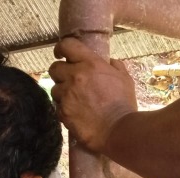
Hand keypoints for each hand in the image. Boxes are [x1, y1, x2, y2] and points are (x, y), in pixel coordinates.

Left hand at [49, 37, 137, 153]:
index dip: (61, 48)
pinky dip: (64, 108)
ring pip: (54, 89)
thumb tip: (109, 62)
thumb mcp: (125, 78)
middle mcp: (75, 76)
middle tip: (68, 80)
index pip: (67, 46)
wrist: (117, 130)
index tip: (61, 53)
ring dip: (62, 92)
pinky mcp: (63, 112)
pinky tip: (76, 113)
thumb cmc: (124, 104)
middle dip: (60, 73)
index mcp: (90, 63)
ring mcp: (67, 95)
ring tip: (74, 100)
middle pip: (54, 68)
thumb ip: (115, 66)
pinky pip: (58, 106)